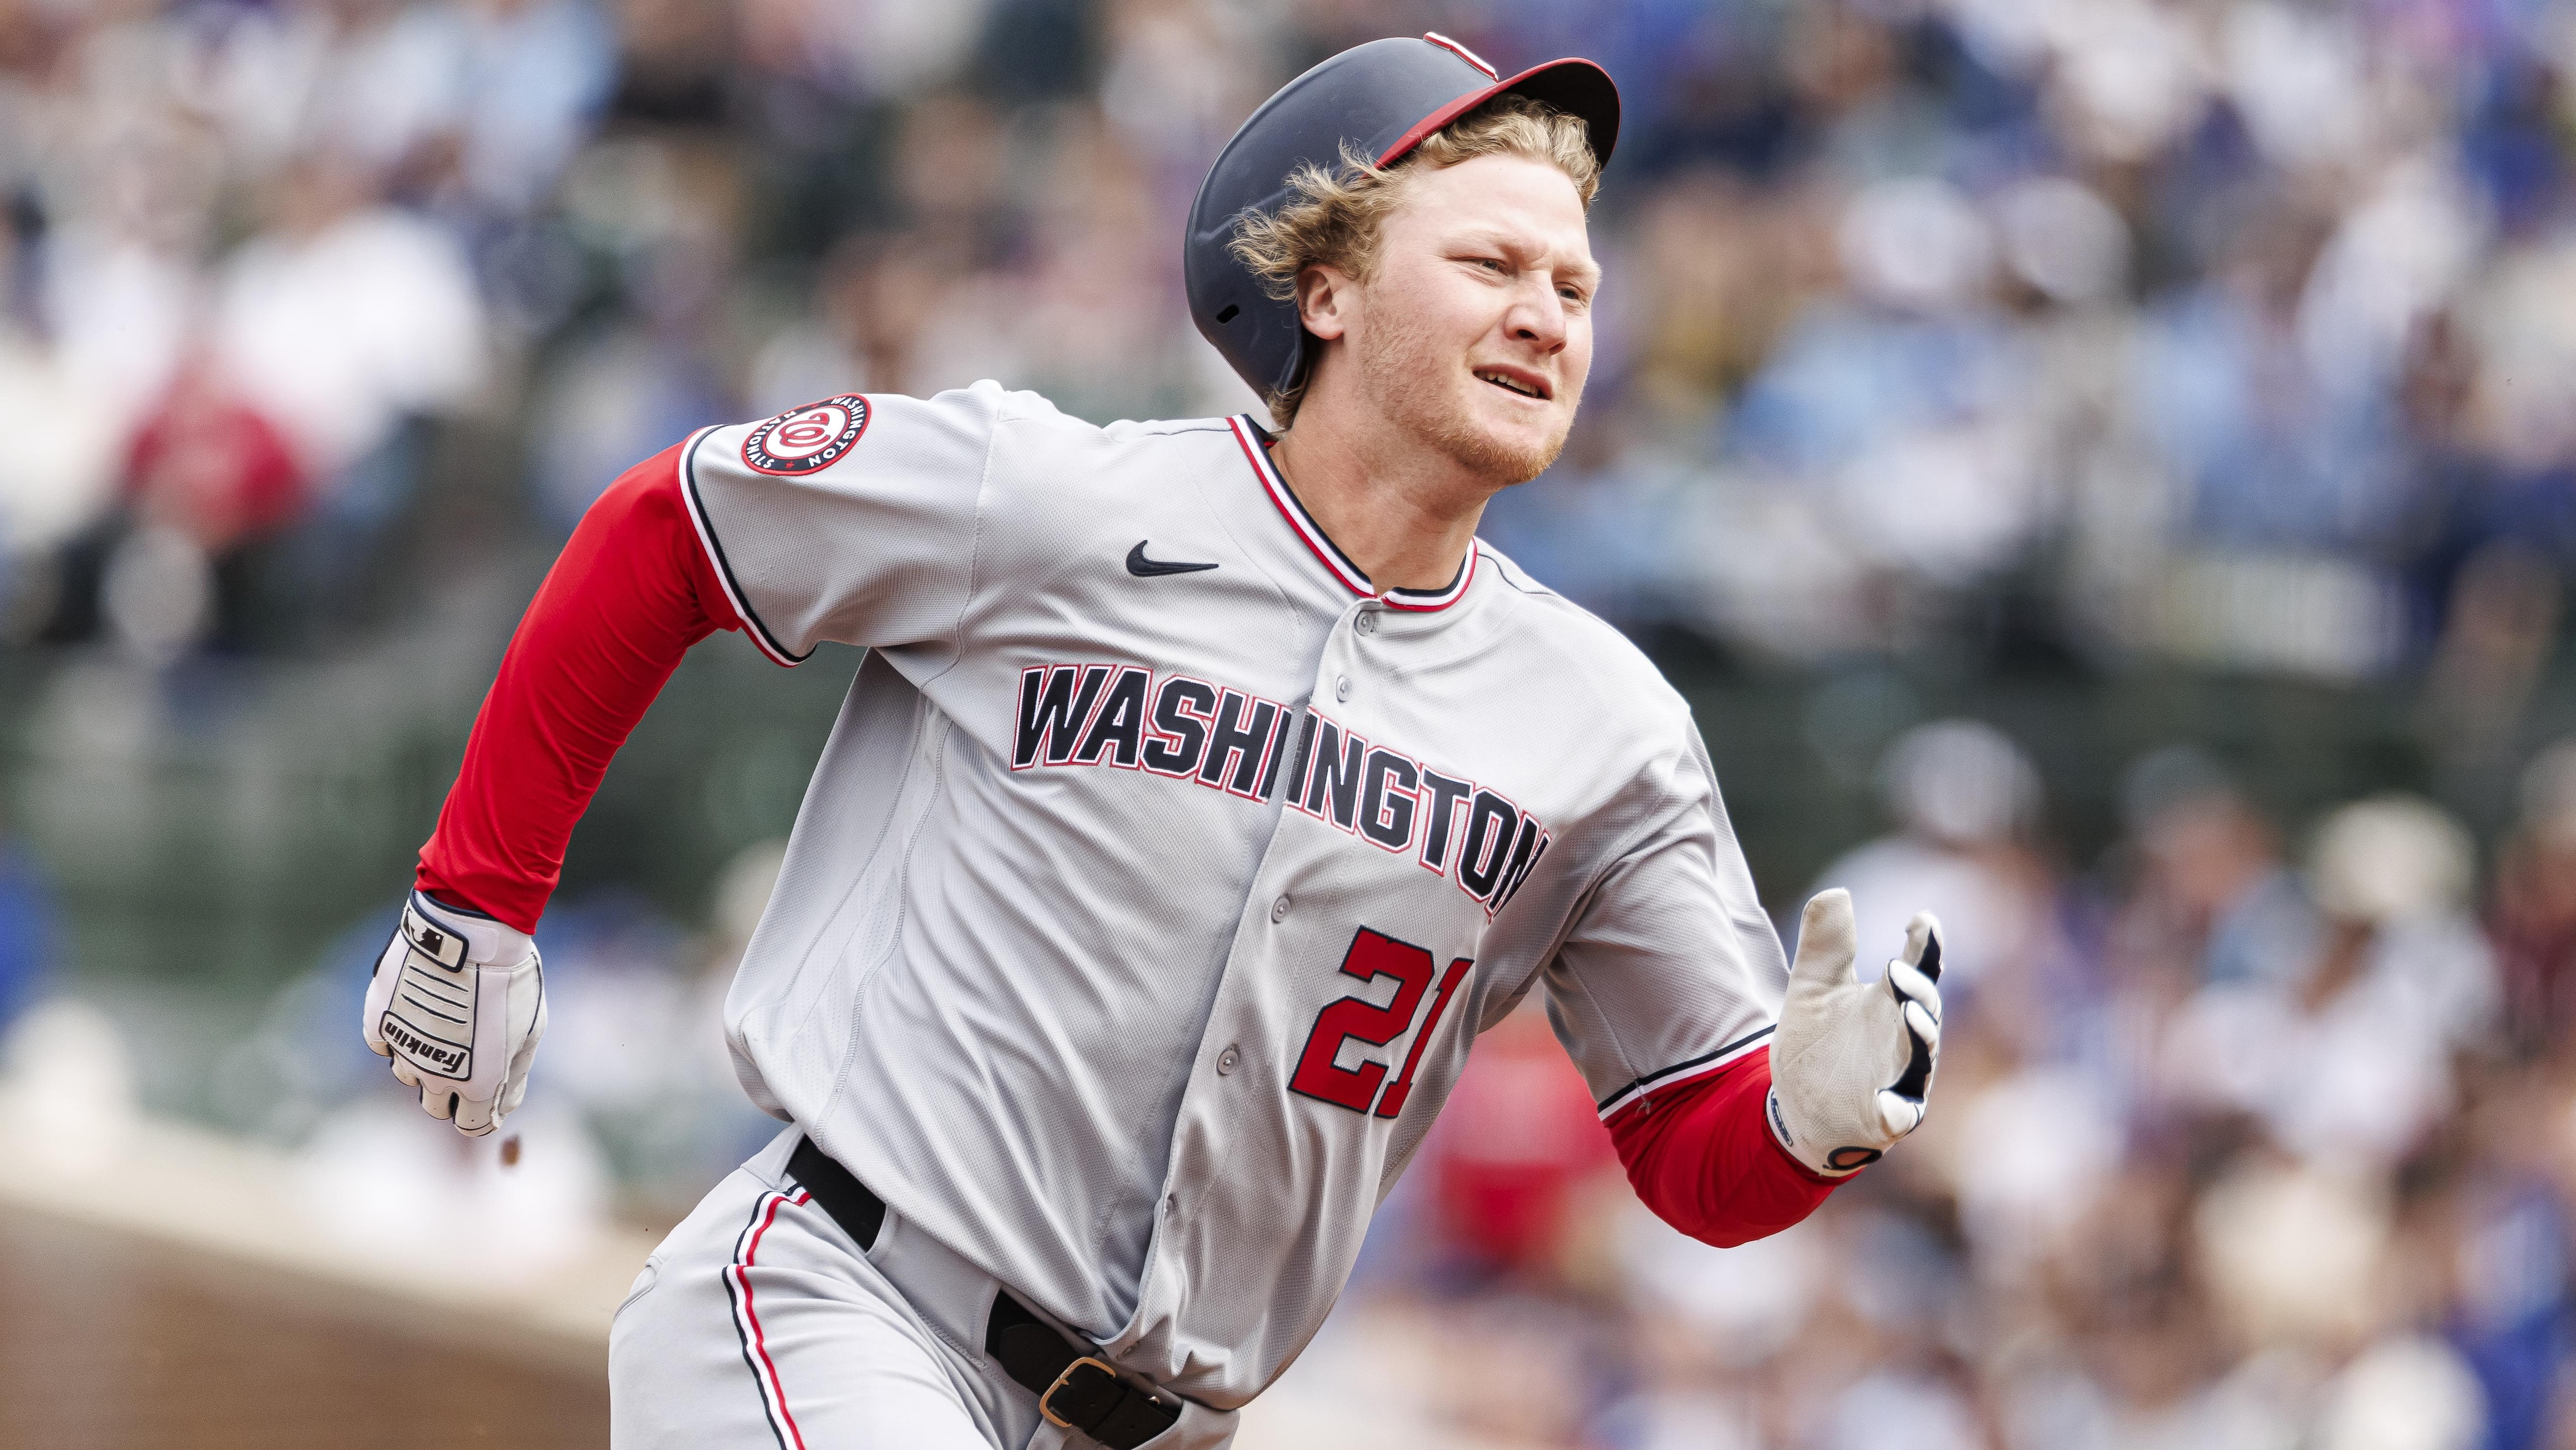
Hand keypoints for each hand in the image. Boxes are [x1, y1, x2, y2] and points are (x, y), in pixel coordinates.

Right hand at [363, 890, 547, 1135]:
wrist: (469, 935)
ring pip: (408, 1075)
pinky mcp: (379, 1021)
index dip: (483, 1114)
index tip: (490, 1096)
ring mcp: (403, 1049)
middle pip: (437, 1107)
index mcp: (478, 1084)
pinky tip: (417, 1010)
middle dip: (453, 1092)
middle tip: (468, 1056)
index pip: (472, 1126)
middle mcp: (435, 1075)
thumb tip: (502, 1105)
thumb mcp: (530, 1028)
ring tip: (446, 1024)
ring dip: (425, 1061)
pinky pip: (384, 1043)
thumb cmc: (510, 979)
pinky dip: (399, 1033)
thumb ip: (515, 1073)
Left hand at [1765, 889, 1942, 1176]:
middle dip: (1919, 990)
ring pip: (1921, 1057)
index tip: (1922, 919)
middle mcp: (1902, 1037)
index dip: (1925, 945)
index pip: (1916, 968)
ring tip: (1909, 1013)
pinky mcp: (1887, 1117)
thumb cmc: (1816, 1045)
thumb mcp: (1810, 989)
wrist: (1797, 1109)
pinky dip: (1896, 1108)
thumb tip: (1836, 892)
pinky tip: (1884, 1103)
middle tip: (1902, 969)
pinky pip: (1900, 1114)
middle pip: (1925, 1009)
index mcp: (1888, 1002)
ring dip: (1920, 1036)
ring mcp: (1900, 1078)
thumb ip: (1824, 945)